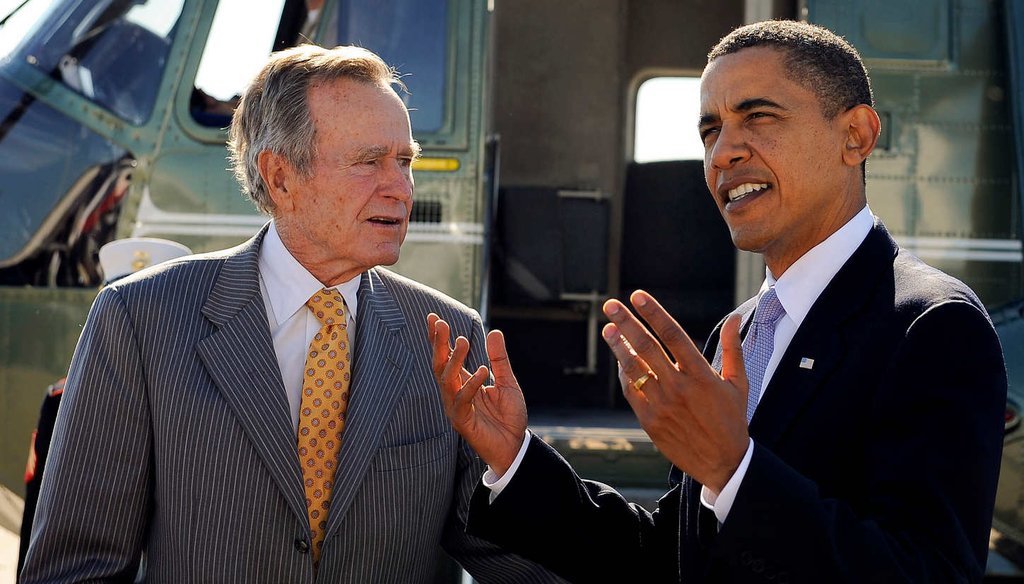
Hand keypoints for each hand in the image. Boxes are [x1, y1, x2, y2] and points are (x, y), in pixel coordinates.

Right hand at [427, 314, 527, 475]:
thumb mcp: (507, 383)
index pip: (446, 356)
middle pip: (439, 365)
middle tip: (440, 323)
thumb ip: (499, 360)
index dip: (439, 338)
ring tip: (464, 341)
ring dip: (454, 360)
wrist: (515, 446)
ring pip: (446, 380)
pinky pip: (462, 400)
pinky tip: (481, 371)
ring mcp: (456, 407)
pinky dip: (471, 385)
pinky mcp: (462, 421)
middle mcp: (455, 393)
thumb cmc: (508, 417)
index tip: (433, 317)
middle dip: (438, 344)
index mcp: (463, 382)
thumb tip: (495, 332)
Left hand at [602, 290, 748, 491]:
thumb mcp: (738, 383)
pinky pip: (631, 391)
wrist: (723, 463)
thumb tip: (734, 318)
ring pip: (634, 369)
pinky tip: (620, 359)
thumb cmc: (732, 419)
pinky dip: (624, 374)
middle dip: (626, 323)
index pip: (673, 335)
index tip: (638, 296)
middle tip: (611, 305)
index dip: (654, 313)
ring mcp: (662, 404)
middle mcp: (679, 387)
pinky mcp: (650, 420)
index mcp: (701, 375)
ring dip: (618, 347)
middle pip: (647, 347)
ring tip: (608, 329)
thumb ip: (732, 348)